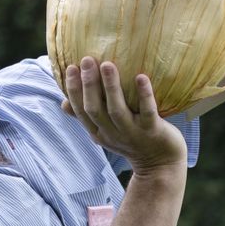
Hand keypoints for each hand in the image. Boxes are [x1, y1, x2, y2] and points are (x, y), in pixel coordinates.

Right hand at [62, 57, 186, 174]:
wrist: (161, 165)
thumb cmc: (132, 141)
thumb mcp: (105, 133)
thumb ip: (88, 117)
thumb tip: (63, 103)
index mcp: (98, 132)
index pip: (81, 110)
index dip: (74, 90)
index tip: (71, 67)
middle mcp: (112, 133)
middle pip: (94, 109)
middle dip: (89, 84)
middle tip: (87, 59)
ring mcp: (132, 133)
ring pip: (117, 110)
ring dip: (111, 87)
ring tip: (107, 64)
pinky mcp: (153, 131)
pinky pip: (147, 112)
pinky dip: (144, 95)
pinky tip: (141, 77)